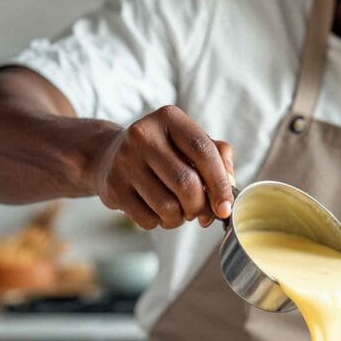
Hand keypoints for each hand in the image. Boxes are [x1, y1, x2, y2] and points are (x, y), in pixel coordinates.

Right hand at [88, 105, 234, 230]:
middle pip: (186, 183)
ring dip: (181, 218)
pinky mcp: (113, 187)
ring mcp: (124, 161)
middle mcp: (143, 135)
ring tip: (181, 212)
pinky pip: (148, 219)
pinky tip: (159, 211)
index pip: (203, 151)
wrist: (109, 155)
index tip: (225, 207)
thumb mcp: (190, 142)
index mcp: (169, 118)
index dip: (220, 183)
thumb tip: (230, 185)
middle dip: (201, 206)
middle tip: (203, 213)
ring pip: (167, 206)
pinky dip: (161, 223)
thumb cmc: (163, 151)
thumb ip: (218, 156)